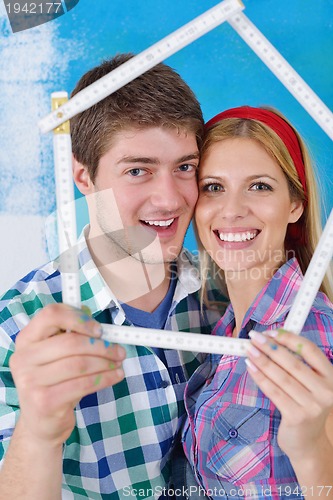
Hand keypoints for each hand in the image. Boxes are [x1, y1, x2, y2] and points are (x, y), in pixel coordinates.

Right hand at [9, 303, 125, 445]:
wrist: (41, 422)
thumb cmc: (55, 382)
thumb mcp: (59, 355)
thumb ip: (73, 334)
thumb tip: (95, 320)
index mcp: (26, 339)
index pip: (51, 314)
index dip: (79, 318)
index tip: (99, 329)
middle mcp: (23, 358)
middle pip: (71, 341)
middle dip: (101, 345)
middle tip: (119, 350)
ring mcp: (30, 381)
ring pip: (80, 364)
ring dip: (106, 362)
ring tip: (118, 363)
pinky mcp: (44, 402)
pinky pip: (83, 384)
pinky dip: (105, 378)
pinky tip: (116, 376)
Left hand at [246, 329, 332, 460]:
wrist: (308, 443)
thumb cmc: (305, 406)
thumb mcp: (311, 384)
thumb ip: (298, 364)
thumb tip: (271, 340)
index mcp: (331, 377)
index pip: (310, 350)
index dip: (289, 338)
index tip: (271, 332)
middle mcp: (325, 391)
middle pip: (293, 363)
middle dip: (270, 347)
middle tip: (254, 337)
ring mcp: (312, 405)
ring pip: (281, 377)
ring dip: (262, 360)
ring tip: (248, 350)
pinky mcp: (297, 416)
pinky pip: (274, 391)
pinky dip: (260, 377)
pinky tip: (250, 367)